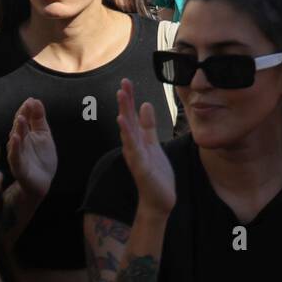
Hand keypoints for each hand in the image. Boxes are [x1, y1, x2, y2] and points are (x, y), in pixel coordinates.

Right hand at [6, 98, 55, 197]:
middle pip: (19, 128)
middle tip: (26, 106)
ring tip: (21, 118)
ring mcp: (17, 154)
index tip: (31, 100)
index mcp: (24, 134)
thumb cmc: (41, 157)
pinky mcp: (18, 166)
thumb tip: (35, 100)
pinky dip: (15, 147)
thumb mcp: (43, 135)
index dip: (26, 110)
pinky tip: (15, 138)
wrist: (42, 181)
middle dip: (22, 117)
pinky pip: (15, 156)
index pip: (23, 119)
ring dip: (18, 129)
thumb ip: (39, 119)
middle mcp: (18, 143)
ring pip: (16, 140)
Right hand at [117, 78, 174, 215]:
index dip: (130, 99)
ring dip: (125, 113)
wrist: (159, 200)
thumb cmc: (156, 173)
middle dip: (125, 102)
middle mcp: (133, 146)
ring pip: (128, 131)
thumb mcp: (154, 144)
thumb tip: (145, 105)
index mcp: (137, 140)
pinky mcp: (141, 166)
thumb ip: (149, 126)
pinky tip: (124, 123)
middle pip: (127, 120)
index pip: (132, 116)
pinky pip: (134, 149)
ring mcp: (135, 156)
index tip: (127, 82)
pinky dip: (128, 135)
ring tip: (122, 97)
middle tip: (123, 83)